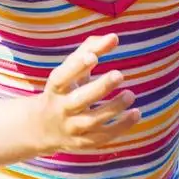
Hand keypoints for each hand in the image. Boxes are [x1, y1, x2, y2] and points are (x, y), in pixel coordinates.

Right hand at [35, 34, 139, 153]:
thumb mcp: (70, 69)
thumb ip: (90, 49)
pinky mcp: (83, 142)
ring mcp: (71, 127)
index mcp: (56, 87)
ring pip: (92, 120)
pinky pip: (103, 137)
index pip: (62, 76)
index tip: (93, 56)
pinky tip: (136, 113)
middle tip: (119, 74)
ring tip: (130, 94)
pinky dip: (120, 127)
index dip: (76, 66)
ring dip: (113, 108)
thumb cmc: (64, 88)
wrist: (42, 127)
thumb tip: (114, 37)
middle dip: (100, 88)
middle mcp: (61, 108)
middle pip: (79, 100)